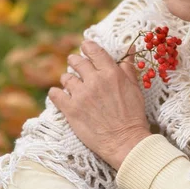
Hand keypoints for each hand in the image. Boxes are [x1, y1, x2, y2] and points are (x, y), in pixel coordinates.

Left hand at [48, 40, 150, 169]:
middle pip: (77, 62)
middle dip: (75, 61)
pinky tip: (58, 94)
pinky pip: (55, 94)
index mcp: (110, 73)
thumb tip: (130, 49)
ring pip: (66, 78)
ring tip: (71, 84)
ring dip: (67, 79)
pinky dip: (55, 93)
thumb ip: (128, 67)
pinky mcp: (71, 109)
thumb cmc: (133, 115)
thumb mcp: (135, 88)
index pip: (94, 51)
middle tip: (75, 63)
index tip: (85, 47)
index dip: (87, 46)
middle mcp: (94, 80)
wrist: (125, 142)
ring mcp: (81, 95)